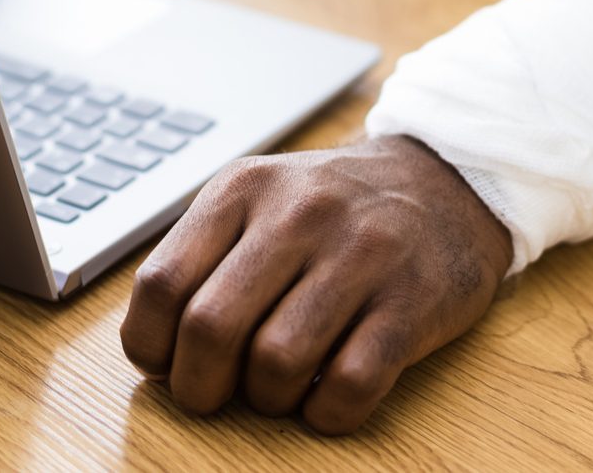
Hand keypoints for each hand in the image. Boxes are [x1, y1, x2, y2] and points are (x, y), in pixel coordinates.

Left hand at [120, 135, 512, 434]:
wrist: (442, 180)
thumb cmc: (332, 208)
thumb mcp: (258, 199)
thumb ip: (204, 257)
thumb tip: (155, 348)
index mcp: (244, 189)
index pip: (161, 284)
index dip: (150, 344)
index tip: (165, 363)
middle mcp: (299, 214)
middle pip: (211, 328)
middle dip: (199, 386)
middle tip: (212, 395)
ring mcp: (361, 255)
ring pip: (276, 362)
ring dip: (266, 400)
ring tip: (277, 389)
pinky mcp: (413, 300)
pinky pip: (350, 384)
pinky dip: (326, 412)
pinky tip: (325, 396)